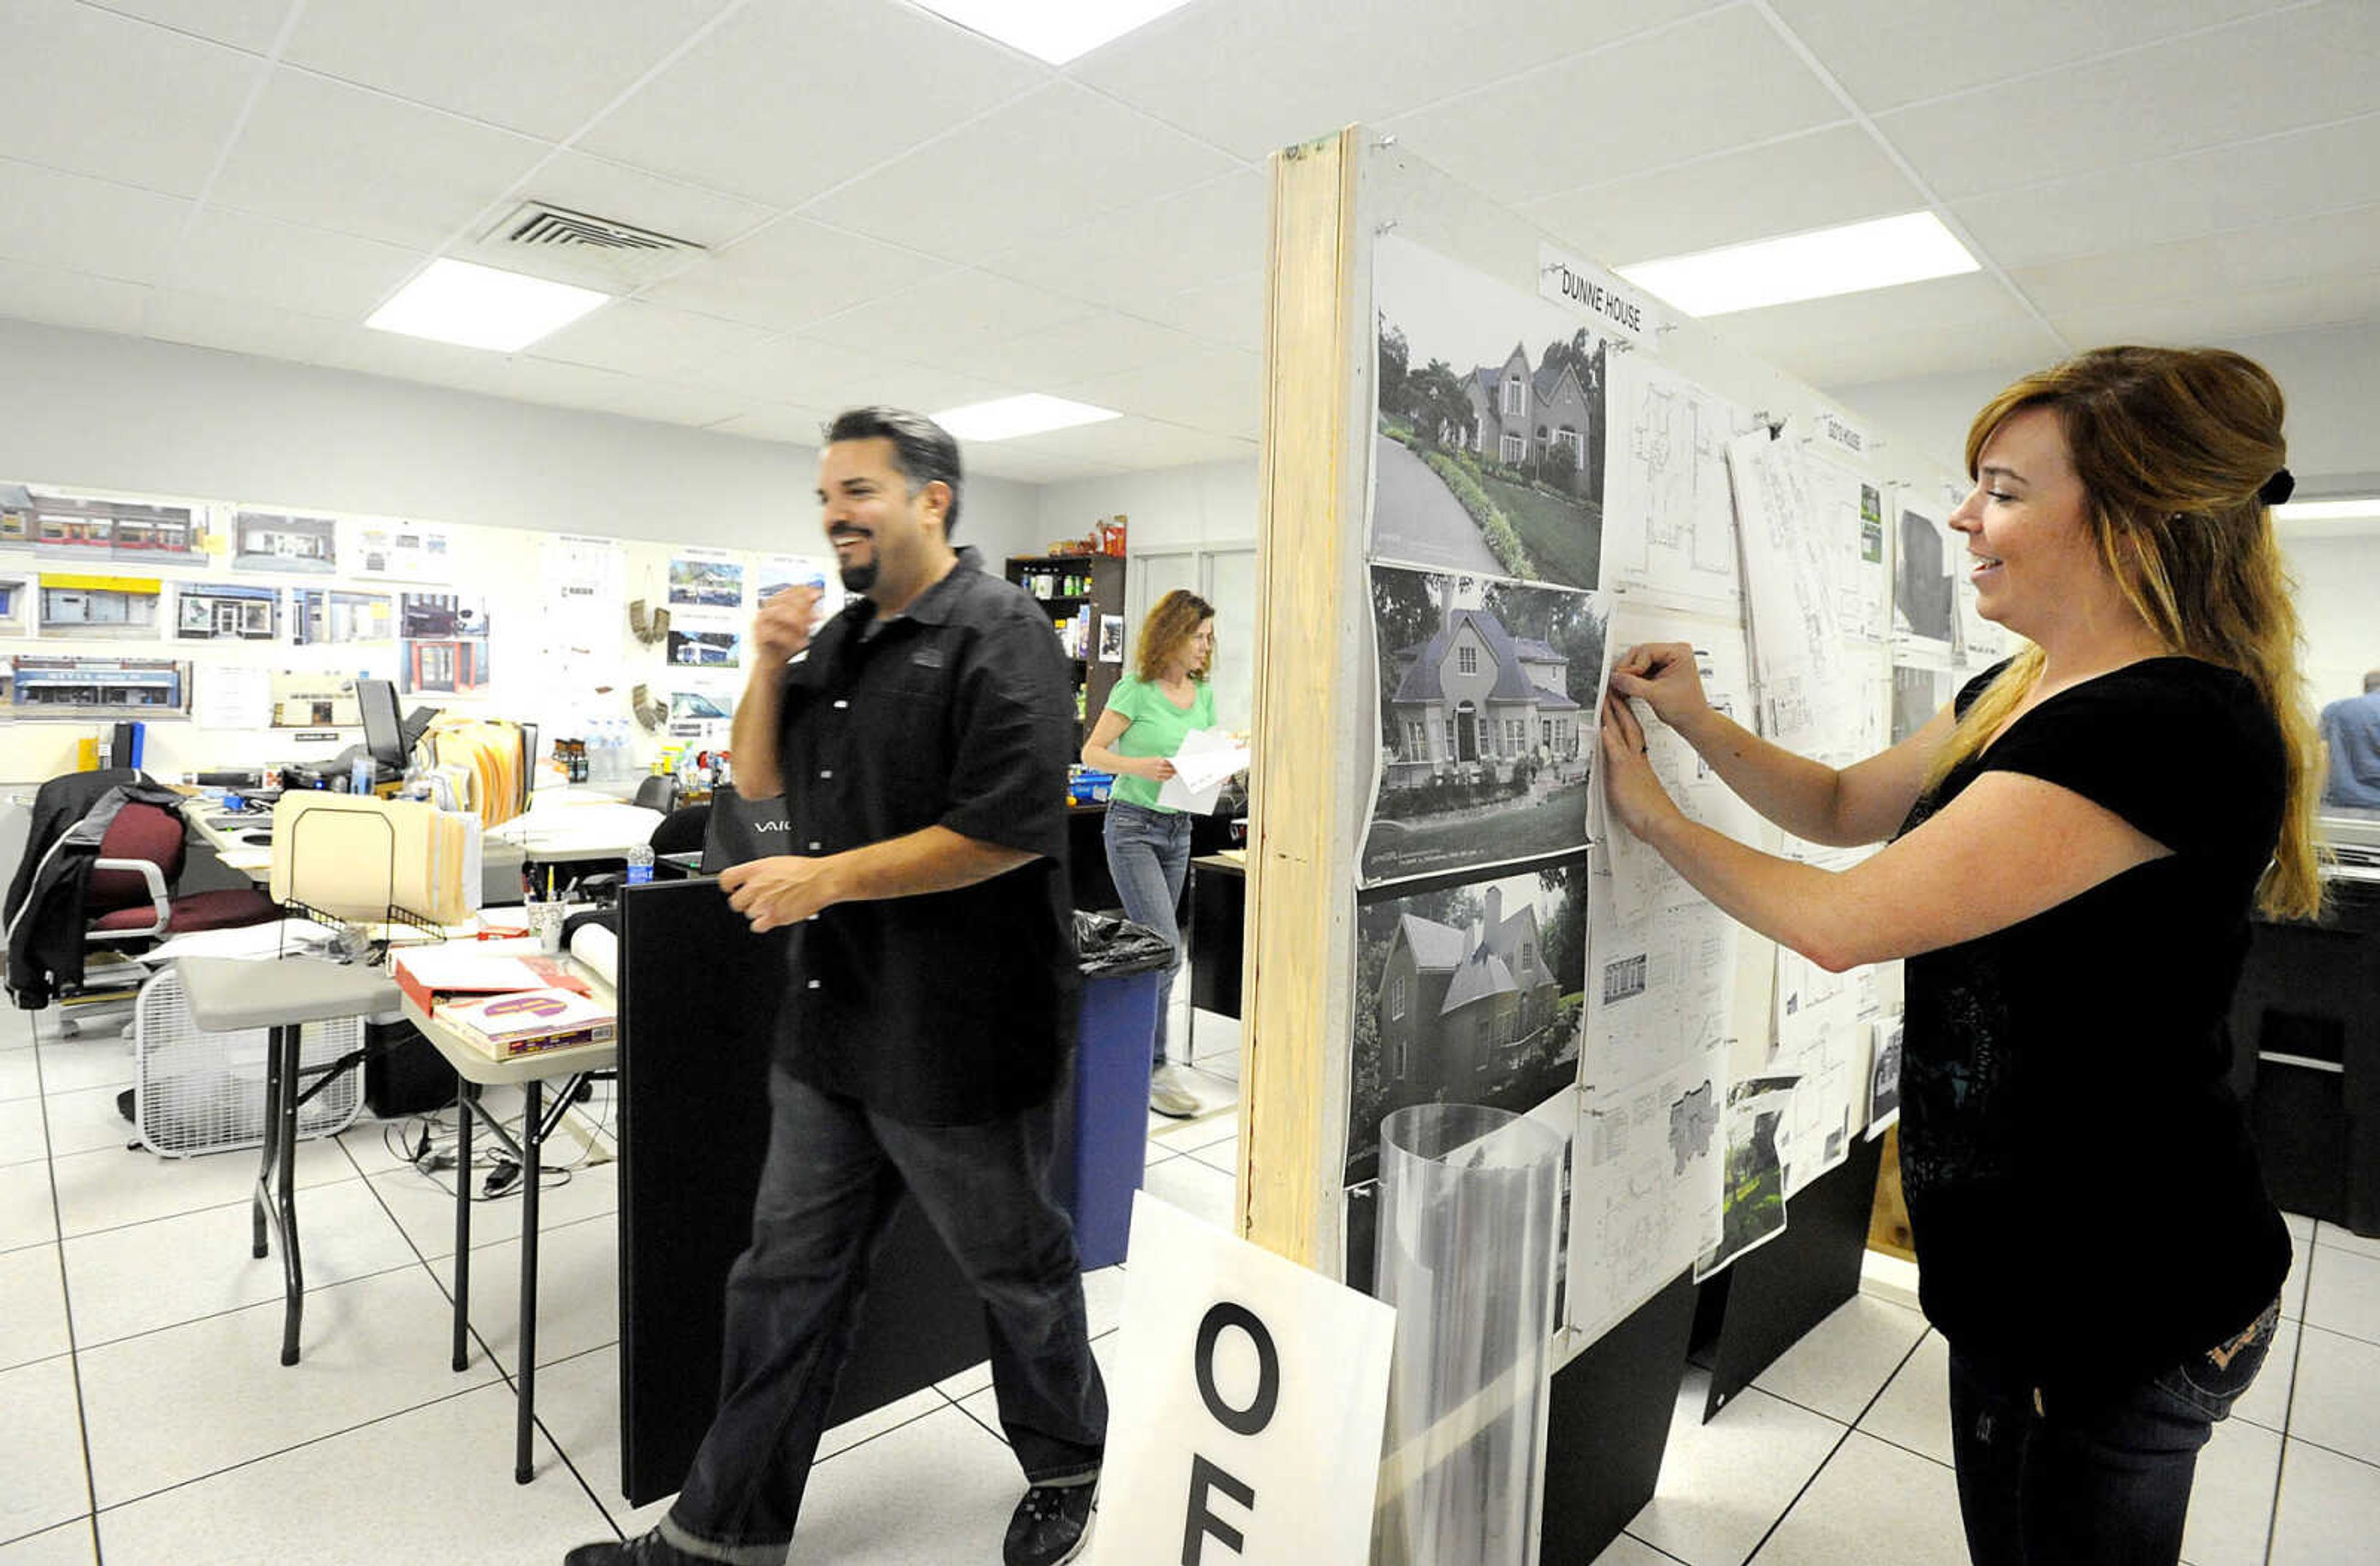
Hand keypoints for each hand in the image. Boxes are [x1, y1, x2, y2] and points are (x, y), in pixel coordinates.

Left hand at [718, 854, 840, 932]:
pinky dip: (763, 924)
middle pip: (735, 902)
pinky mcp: (773, 917)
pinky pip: (756, 926)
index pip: (725, 879)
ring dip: (758, 912)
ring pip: (748, 914)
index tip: (732, 889)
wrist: (822, 880)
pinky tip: (772, 916)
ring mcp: (764, 903)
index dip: (728, 886)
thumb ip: (756, 872)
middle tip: (757, 900)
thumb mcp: (774, 862)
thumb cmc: (804, 870)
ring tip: (773, 904)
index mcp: (755, 869)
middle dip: (744, 902)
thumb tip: (746, 880)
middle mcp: (757, 886)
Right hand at [753, 586, 821, 662]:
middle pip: (784, 600)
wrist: (772, 662)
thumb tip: (816, 595)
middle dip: (803, 608)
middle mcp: (766, 609)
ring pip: (778, 613)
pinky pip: (774, 633)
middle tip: (817, 617)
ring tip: (807, 630)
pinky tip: (801, 644)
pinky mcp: (758, 636)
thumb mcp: (800, 625)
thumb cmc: (785, 642)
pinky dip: (789, 639)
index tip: (818, 594)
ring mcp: (760, 621)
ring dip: (797, 621)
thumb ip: (806, 610)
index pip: (790, 590)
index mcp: (775, 603)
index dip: (805, 591)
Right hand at [1135, 757, 1177, 781]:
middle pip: (1171, 769)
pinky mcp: (1155, 778)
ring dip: (1173, 773)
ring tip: (1175, 772)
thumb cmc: (1145, 761)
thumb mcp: (1155, 758)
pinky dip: (1168, 777)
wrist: (1137, 766)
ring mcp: (1157, 773)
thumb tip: (1171, 762)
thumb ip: (1163, 760)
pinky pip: (1164, 779)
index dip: (1176, 764)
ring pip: (1169, 774)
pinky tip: (1169, 776)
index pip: (1171, 763)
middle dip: (1175, 769)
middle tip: (1178, 768)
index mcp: (1159, 761)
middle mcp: (1158, 767)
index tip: (1178, 764)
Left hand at [1600, 690, 1681, 840]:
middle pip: (1629, 727)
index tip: (1623, 707)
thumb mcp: (1644, 791)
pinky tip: (1602, 726)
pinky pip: (1614, 750)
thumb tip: (1632, 781)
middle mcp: (1637, 760)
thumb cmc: (1653, 814)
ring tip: (1606, 699)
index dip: (1627, 720)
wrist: (1662, 824)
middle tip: (1615, 693)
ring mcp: (1630, 765)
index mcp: (1642, 764)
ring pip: (1620, 733)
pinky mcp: (1623, 772)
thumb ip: (1636, 781)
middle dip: (1621, 708)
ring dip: (1612, 714)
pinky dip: (1607, 737)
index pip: (1634, 735)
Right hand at [1608, 642, 1710, 733]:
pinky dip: (1632, 679)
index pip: (1646, 651)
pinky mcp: (1660, 671)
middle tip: (1619, 682)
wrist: (1692, 721)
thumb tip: (1616, 677)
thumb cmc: (1686, 708)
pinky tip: (1627, 688)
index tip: (1623, 678)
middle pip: (1640, 654)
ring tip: (1622, 687)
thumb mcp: (1656, 695)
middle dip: (1628, 670)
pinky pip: (1640, 670)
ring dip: (1629, 675)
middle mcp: (1673, 653)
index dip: (1632, 666)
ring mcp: (1666, 662)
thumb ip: (1633, 685)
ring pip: (1638, 662)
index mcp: (1679, 653)